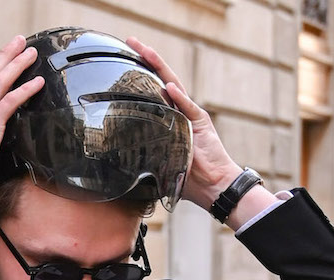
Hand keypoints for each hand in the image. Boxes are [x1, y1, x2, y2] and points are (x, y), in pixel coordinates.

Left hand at [125, 37, 242, 209]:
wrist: (213, 184)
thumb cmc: (186, 178)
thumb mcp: (160, 164)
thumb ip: (147, 152)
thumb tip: (120, 156)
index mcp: (170, 118)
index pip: (152, 91)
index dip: (140, 75)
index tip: (125, 59)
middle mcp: (179, 111)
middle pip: (161, 79)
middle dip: (147, 59)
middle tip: (131, 42)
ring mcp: (190, 114)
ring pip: (172, 85)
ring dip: (159, 67)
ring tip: (145, 51)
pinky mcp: (200, 122)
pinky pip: (187, 107)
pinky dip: (179, 97)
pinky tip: (168, 86)